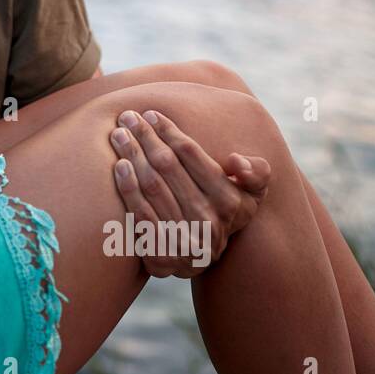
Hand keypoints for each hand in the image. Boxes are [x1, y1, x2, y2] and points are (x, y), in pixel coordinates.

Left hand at [108, 109, 269, 277]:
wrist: (201, 259)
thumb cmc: (223, 212)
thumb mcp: (251, 195)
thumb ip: (256, 174)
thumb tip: (236, 163)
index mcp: (230, 202)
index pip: (193, 156)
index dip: (170, 132)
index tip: (151, 114)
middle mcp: (208, 222)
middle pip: (167, 167)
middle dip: (145, 137)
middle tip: (127, 117)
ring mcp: (184, 241)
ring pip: (152, 187)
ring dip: (131, 155)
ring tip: (118, 134)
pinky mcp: (161, 257)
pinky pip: (140, 215)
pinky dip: (128, 188)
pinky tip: (118, 166)